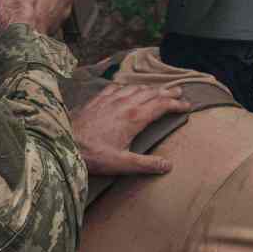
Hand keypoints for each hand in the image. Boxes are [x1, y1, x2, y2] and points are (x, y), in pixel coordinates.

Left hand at [72, 81, 190, 178]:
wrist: (66, 144)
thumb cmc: (94, 155)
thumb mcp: (123, 164)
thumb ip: (147, 164)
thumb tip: (168, 165)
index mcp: (134, 118)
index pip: (161, 106)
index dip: (176, 104)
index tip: (186, 105)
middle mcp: (124, 104)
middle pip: (151, 93)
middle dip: (167, 92)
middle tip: (179, 91)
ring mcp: (110, 99)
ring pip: (135, 88)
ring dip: (150, 87)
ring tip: (159, 89)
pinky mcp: (97, 100)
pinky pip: (117, 87)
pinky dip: (128, 86)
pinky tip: (128, 88)